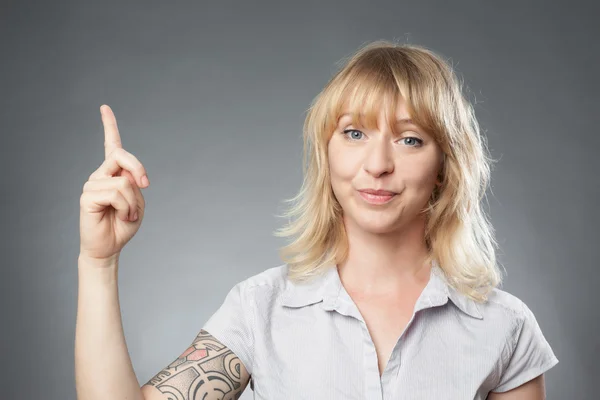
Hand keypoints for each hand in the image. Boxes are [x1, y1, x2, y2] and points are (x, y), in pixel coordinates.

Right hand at [79, 105, 149, 265]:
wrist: (109, 247)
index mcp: (113, 173)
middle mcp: (100, 174)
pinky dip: (127, 208)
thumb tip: (126, 175)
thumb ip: (134, 184)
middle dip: (138, 168)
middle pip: (121, 156)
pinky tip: (121, 216)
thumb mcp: (138, 202)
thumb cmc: (123, 224)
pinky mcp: (87, 196)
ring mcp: (92, 184)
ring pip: (123, 182)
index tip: (104, 107)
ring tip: (128, 214)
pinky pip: (116, 194)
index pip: (111, 145)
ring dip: (134, 201)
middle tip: (145, 185)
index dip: (109, 126)